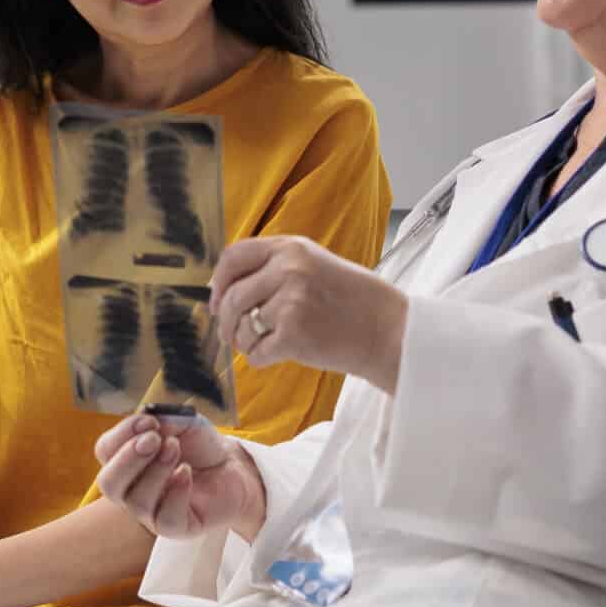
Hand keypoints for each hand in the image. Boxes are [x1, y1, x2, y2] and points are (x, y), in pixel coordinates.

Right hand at [95, 410, 264, 539]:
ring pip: (137, 501)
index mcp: (126, 462)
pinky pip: (166, 519)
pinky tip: (186, 472)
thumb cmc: (201, 446)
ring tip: (176, 449)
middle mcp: (132, 490)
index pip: (105, 451)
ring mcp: (152, 512)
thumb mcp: (186, 423)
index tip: (149, 420)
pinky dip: (175, 493)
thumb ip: (167, 418)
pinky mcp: (176, 527)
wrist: (234, 468)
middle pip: (109, 484)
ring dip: (156, 471)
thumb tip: (148, 418)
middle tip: (154, 439)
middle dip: (128, 459)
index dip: (122, 434)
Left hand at [211, 235, 410, 393]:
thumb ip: (274, 267)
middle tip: (232, 335)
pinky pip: (256, 352)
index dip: (219, 281)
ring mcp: (291, 301)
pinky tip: (278, 355)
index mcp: (291, 248)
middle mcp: (288, 269)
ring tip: (264, 344)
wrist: (388, 329)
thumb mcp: (314, 264)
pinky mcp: (294, 334)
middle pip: (231, 296)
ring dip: (245, 342)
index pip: (233, 256)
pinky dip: (261, 359)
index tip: (217, 300)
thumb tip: (223, 287)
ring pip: (242, 327)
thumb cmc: (351, 301)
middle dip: (226, 321)